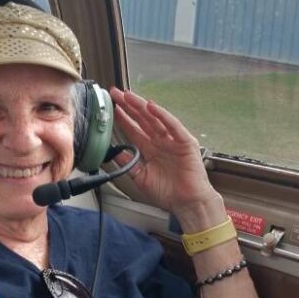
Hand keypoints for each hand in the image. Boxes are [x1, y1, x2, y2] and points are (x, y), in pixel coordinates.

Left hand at [109, 88, 221, 219]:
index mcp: (150, 150)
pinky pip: (173, 126)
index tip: (111, 107)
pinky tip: (152, 107)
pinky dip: (163, 116)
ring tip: (129, 96)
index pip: (134, 130)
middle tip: (116, 93)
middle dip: (129, 106)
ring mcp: (173, 141)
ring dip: (142, 107)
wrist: (187, 204)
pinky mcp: (185, 142)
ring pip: (155, 119)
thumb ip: (128, 164)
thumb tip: (114, 152)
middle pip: (143, 120)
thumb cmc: (168, 193)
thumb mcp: (141, 178)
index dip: (123, 118)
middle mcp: (161, 142)